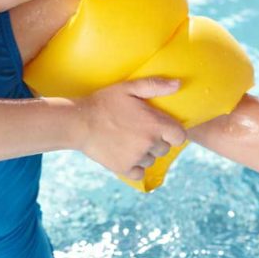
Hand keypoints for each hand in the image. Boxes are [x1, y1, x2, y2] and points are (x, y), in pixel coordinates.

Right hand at [71, 77, 186, 180]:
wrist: (79, 122)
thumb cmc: (104, 102)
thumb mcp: (129, 87)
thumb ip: (155, 86)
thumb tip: (178, 84)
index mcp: (154, 124)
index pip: (179, 136)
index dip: (173, 132)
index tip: (162, 128)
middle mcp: (149, 143)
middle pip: (164, 149)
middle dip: (156, 141)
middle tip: (139, 131)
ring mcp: (137, 157)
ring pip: (151, 160)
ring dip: (144, 153)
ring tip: (128, 140)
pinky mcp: (124, 168)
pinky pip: (139, 173)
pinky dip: (134, 167)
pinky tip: (124, 154)